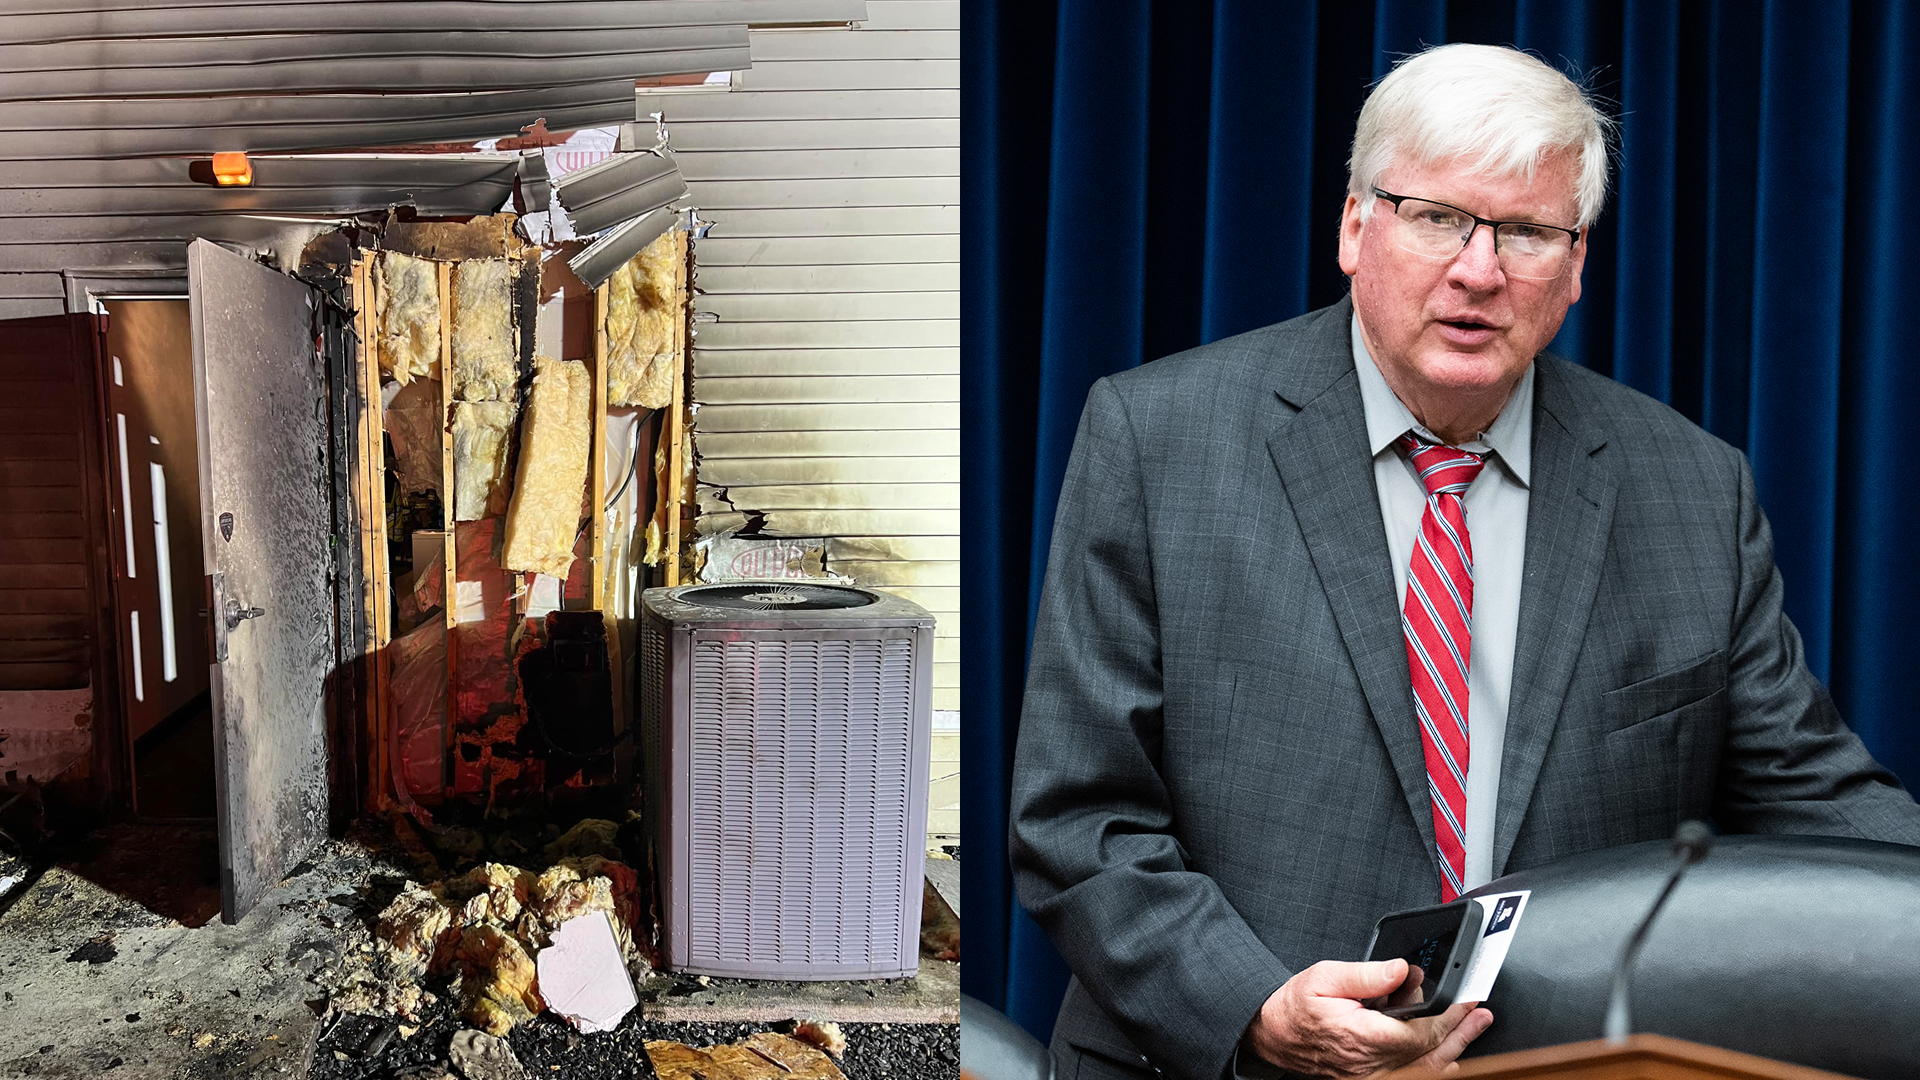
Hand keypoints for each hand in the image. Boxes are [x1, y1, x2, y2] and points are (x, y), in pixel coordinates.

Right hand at [1243, 959, 1492, 1078]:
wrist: (1271, 1034)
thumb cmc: (1294, 1007)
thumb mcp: (1325, 976)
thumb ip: (1366, 974)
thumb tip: (1401, 970)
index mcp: (1362, 1036)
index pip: (1420, 1033)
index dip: (1448, 1016)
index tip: (1464, 999)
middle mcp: (1370, 1064)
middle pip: (1430, 1055)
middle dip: (1460, 1032)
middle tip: (1480, 1014)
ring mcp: (1371, 1076)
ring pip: (1424, 1070)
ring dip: (1453, 1048)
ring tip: (1473, 1028)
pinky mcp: (1369, 1078)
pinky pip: (1410, 1077)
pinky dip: (1433, 1067)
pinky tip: (1448, 1056)